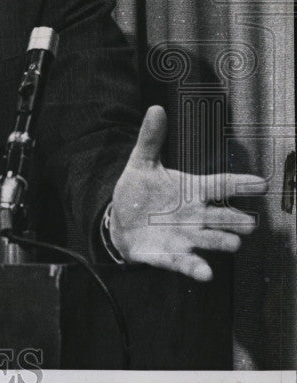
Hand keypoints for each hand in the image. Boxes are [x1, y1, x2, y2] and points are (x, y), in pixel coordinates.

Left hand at [109, 106, 267, 280]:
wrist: (121, 221)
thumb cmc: (139, 192)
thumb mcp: (142, 163)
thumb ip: (151, 139)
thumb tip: (155, 109)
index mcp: (192, 190)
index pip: (221, 184)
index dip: (240, 184)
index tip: (261, 183)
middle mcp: (196, 215)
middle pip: (223, 216)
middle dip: (236, 220)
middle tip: (248, 222)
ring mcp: (186, 236)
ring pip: (213, 241)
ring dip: (222, 242)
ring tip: (233, 243)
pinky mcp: (172, 255)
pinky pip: (187, 263)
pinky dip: (196, 268)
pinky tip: (205, 273)